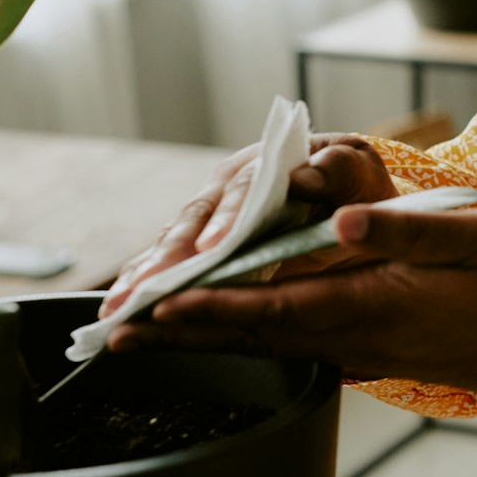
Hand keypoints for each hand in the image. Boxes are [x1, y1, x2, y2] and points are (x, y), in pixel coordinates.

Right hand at [99, 134, 397, 316]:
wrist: (352, 205)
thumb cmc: (351, 186)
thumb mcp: (356, 172)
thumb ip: (337, 170)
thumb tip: (305, 176)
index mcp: (264, 164)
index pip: (244, 189)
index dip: (227, 218)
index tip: (215, 248)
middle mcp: (227, 189)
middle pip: (194, 219)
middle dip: (169, 256)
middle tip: (149, 288)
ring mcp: (211, 220)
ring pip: (173, 245)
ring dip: (144, 277)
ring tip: (121, 306)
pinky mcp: (202, 249)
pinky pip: (169, 268)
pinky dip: (144, 288)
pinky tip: (121, 312)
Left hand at [107, 205, 476, 407]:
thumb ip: (406, 231)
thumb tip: (340, 219)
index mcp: (378, 305)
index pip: (273, 308)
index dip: (207, 308)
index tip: (152, 308)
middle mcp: (363, 339)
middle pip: (255, 337)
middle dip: (182, 334)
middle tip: (117, 335)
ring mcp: (371, 354)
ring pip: (273, 347)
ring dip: (210, 341)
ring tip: (155, 336)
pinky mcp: (382, 356)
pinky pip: (302, 350)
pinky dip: (255, 342)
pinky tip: (238, 336)